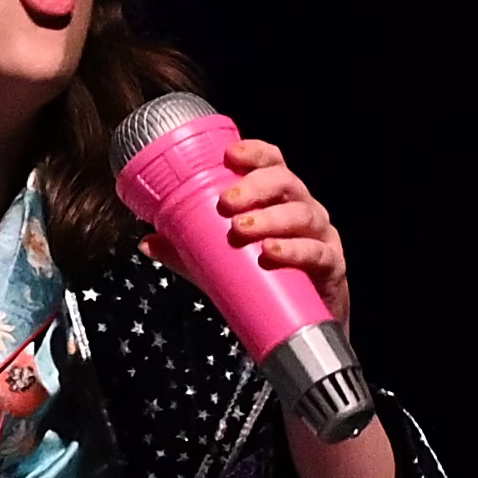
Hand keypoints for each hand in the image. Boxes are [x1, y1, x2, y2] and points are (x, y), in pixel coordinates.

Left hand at [143, 137, 354, 327]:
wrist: (301, 324)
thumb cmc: (264, 280)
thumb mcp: (220, 263)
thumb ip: (187, 252)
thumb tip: (146, 242)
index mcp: (279, 199)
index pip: (272, 163)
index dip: (254, 153)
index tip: (228, 156)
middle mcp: (304, 209)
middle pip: (287, 183)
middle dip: (255, 187)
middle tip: (226, 201)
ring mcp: (321, 236)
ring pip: (302, 214)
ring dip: (270, 218)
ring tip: (241, 229)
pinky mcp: (331, 266)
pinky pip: (317, 253)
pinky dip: (294, 250)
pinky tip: (271, 251)